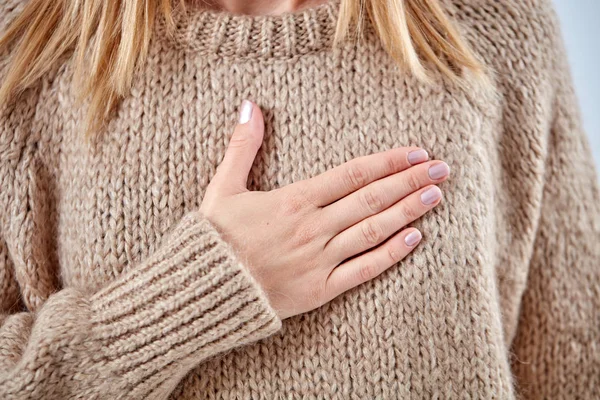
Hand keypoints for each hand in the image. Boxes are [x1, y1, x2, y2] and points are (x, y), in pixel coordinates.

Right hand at [200, 100, 449, 319]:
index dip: (388, 162)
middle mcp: (314, 227)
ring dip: (408, 211)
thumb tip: (251, 105)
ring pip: (374, 230)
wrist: (203, 292)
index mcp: (294, 200)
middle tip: (442, 169)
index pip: (353, 174)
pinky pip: (363, 271)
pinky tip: (414, 238)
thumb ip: (242, 146)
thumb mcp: (222, 187)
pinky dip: (390, 255)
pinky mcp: (320, 290)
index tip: (416, 152)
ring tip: (436, 195)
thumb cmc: (214, 240)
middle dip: (410, 181)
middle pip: (372, 198)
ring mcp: (320, 260)